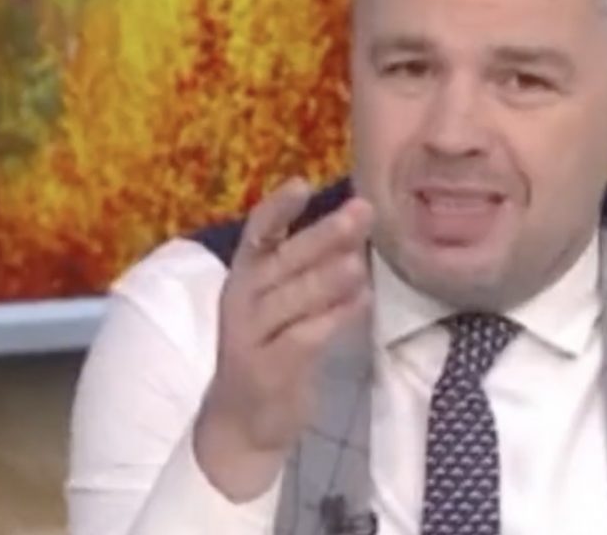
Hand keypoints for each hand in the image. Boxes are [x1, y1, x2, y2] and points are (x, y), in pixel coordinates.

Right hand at [193, 177, 374, 501]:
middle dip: (324, 235)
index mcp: (246, 275)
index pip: (258, 233)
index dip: (279, 208)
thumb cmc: (273, 347)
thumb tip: (355, 220)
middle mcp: (243, 299)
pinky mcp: (268, 369)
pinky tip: (363, 303)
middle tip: (362, 212)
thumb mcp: (283, 301)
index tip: (303, 184)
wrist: (244, 421)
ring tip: (362, 261)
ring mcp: (251, 336)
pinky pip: (306, 337)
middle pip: (283, 260)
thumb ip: (310, 265)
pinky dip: (335, 318)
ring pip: (294, 298)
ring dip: (330, 277)